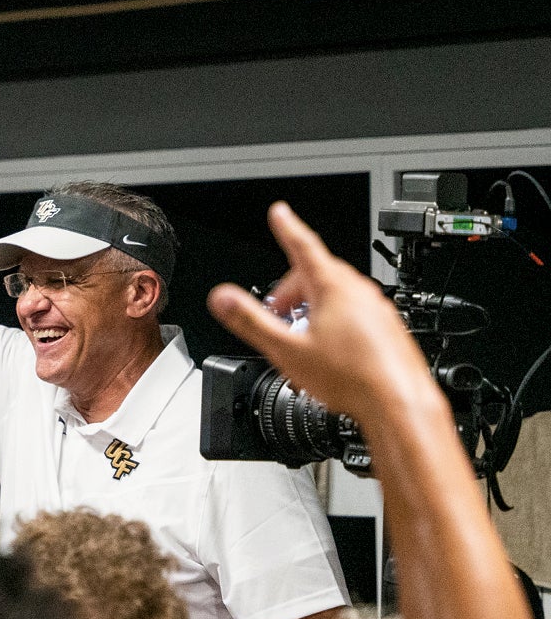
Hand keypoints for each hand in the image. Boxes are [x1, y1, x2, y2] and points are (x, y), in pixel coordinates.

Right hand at [206, 202, 434, 423]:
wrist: (397, 404)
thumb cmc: (350, 379)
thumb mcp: (286, 350)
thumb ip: (250, 321)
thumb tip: (222, 297)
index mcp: (332, 289)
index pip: (303, 247)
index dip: (287, 228)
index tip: (280, 213)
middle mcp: (359, 292)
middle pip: (316, 275)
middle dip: (290, 290)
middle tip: (276, 315)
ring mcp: (377, 309)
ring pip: (337, 294)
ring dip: (312, 308)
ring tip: (302, 339)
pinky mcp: (387, 327)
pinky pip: (355, 312)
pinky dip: (335, 321)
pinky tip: (330, 352)